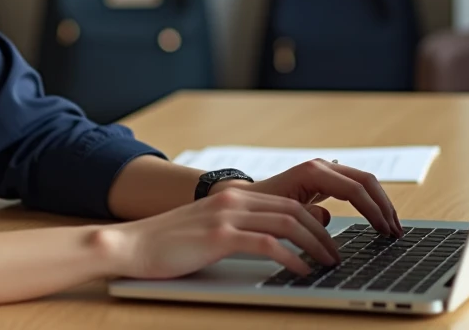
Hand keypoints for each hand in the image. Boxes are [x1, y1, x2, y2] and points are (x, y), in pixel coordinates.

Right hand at [106, 186, 339, 280]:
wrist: (132, 245)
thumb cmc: (169, 244)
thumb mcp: (211, 230)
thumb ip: (243, 229)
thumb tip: (280, 239)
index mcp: (233, 197)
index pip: (288, 202)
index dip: (315, 221)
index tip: (330, 242)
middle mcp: (233, 200)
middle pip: (294, 210)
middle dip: (323, 233)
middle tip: (337, 256)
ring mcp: (226, 216)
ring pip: (287, 223)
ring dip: (315, 244)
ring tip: (327, 263)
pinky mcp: (219, 236)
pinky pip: (268, 244)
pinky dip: (292, 258)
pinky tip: (301, 271)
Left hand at [219, 159, 402, 237]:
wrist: (249, 199)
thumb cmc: (263, 208)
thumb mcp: (283, 214)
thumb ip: (305, 216)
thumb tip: (327, 219)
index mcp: (313, 172)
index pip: (354, 189)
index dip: (373, 211)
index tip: (385, 232)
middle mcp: (322, 166)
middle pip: (366, 181)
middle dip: (384, 206)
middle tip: (396, 232)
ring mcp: (326, 170)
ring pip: (365, 182)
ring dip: (381, 204)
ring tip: (393, 228)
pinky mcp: (327, 179)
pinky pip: (356, 187)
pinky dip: (371, 202)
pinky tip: (379, 220)